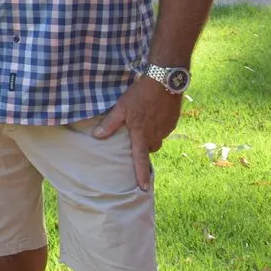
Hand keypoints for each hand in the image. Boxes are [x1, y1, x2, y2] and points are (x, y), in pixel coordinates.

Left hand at [93, 75, 181, 190]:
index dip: (141, 174)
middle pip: (149, 149)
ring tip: (143, 123)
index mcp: (141, 134)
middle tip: (135, 137)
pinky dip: (158, 127)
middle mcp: (156, 135)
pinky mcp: (173, 122)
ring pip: (157, 140)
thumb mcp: (121, 108)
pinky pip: (164, 130)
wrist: (164, 82)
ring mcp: (166, 129)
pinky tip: (152, 116)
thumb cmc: (139, 95)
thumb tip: (97, 136)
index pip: (140, 159)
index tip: (143, 188)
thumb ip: (110, 124)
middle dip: (143, 147)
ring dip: (150, 137)